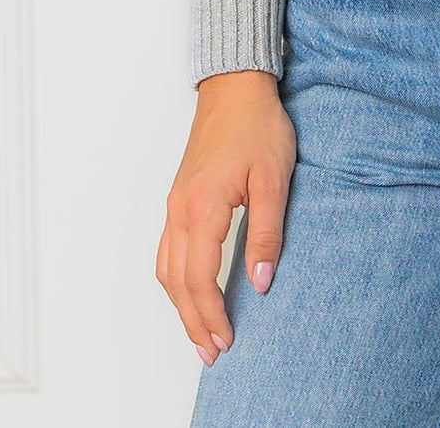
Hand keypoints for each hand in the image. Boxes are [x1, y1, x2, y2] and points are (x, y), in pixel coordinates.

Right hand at [158, 70, 294, 364]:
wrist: (235, 87)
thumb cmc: (257, 126)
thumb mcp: (273, 179)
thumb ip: (267, 233)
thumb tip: (261, 282)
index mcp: (202, 208)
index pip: (200, 278)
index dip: (211, 314)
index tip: (225, 340)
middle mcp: (179, 211)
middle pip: (177, 282)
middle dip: (193, 322)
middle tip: (211, 352)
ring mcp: (174, 204)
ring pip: (166, 269)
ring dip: (180, 305)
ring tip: (199, 332)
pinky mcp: (178, 198)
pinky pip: (166, 250)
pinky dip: (175, 280)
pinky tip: (189, 290)